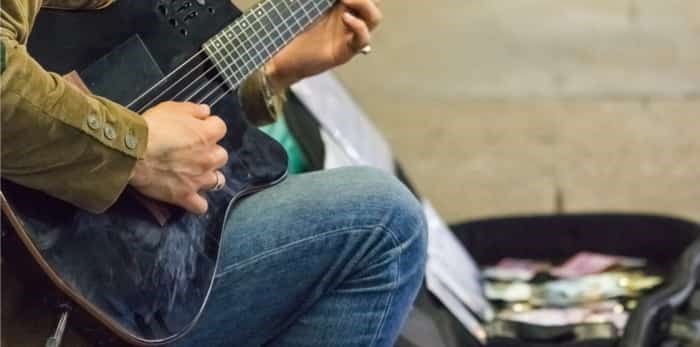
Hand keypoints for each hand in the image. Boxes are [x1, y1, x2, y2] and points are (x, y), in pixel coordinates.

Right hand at [129, 101, 227, 213]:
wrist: (133, 152)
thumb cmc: (151, 127)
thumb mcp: (171, 108)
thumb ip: (193, 110)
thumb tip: (206, 112)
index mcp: (207, 135)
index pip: (220, 127)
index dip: (209, 127)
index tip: (198, 127)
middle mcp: (209, 158)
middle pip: (222, 156)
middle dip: (211, 153)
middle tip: (194, 152)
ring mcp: (199, 179)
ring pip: (218, 181)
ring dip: (209, 177)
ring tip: (196, 175)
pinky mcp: (186, 196)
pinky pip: (200, 206)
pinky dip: (197, 203)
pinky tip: (190, 197)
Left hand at [266, 0, 381, 90]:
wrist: (281, 56)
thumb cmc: (288, 28)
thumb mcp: (305, 5)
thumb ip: (321, 0)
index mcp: (340, 4)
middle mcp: (349, 16)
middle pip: (374, 2)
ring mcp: (349, 34)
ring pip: (374, 17)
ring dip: (365, 4)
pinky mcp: (346, 51)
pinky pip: (363, 39)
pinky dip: (359, 26)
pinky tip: (345, 18)